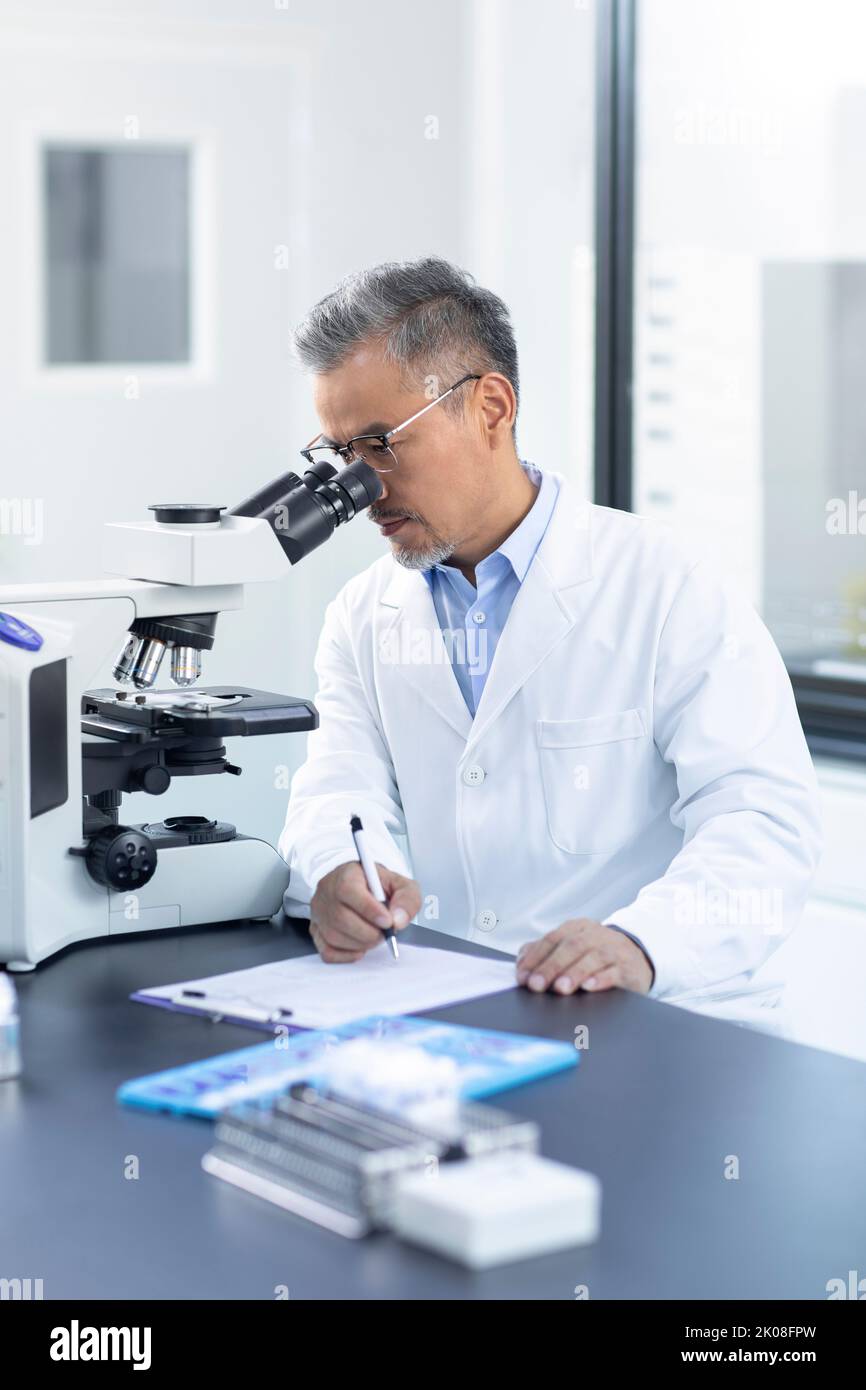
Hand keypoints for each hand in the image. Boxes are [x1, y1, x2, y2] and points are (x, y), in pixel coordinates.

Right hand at [309, 862, 420, 962]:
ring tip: (374, 936)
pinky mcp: (316, 930)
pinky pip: (326, 951)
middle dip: (369, 933)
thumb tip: (398, 921)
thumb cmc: (378, 886)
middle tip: (384, 934)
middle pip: (341, 918)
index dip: (369, 910)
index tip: (387, 921)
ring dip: (360, 944)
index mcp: (346, 875)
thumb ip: (406, 899)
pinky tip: (360, 946)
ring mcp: (319, 912)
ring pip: (334, 937)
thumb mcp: (399, 884)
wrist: (360, 886)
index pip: (348, 891)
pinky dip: (346, 955)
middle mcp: (327, 892)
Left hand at [516, 919, 652, 994]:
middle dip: (551, 966)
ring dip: (574, 973)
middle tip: (536, 985)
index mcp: (578, 928)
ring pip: (593, 958)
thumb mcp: (571, 948)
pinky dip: (601, 979)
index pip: (552, 939)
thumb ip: (545, 953)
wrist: (637, 958)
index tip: (523, 976)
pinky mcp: (629, 968)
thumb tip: (522, 963)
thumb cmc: (596, 955)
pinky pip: (615, 972)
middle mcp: (596, 935)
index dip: (535, 957)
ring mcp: (614, 950)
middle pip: (571, 947)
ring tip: (560, 988)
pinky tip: (589, 987)